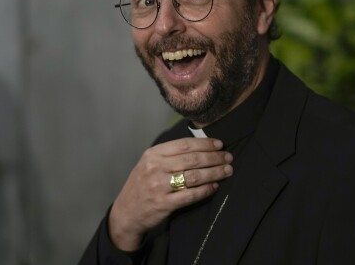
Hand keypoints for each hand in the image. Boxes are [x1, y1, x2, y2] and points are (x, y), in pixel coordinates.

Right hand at [108, 137, 232, 250]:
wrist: (126, 212)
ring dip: (215, 173)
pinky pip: (191, 195)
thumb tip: (202, 146)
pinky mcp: (164, 204)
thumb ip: (170, 154)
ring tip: (227, 171)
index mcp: (153, 154)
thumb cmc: (143, 184)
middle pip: (192, 159)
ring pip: (194, 176)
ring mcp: (159, 186)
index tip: (219, 144)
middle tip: (228, 157)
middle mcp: (155, 168)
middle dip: (214, 158)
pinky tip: (215, 186)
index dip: (205, 143)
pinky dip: (206, 190)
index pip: (184, 144)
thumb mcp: (149, 163)